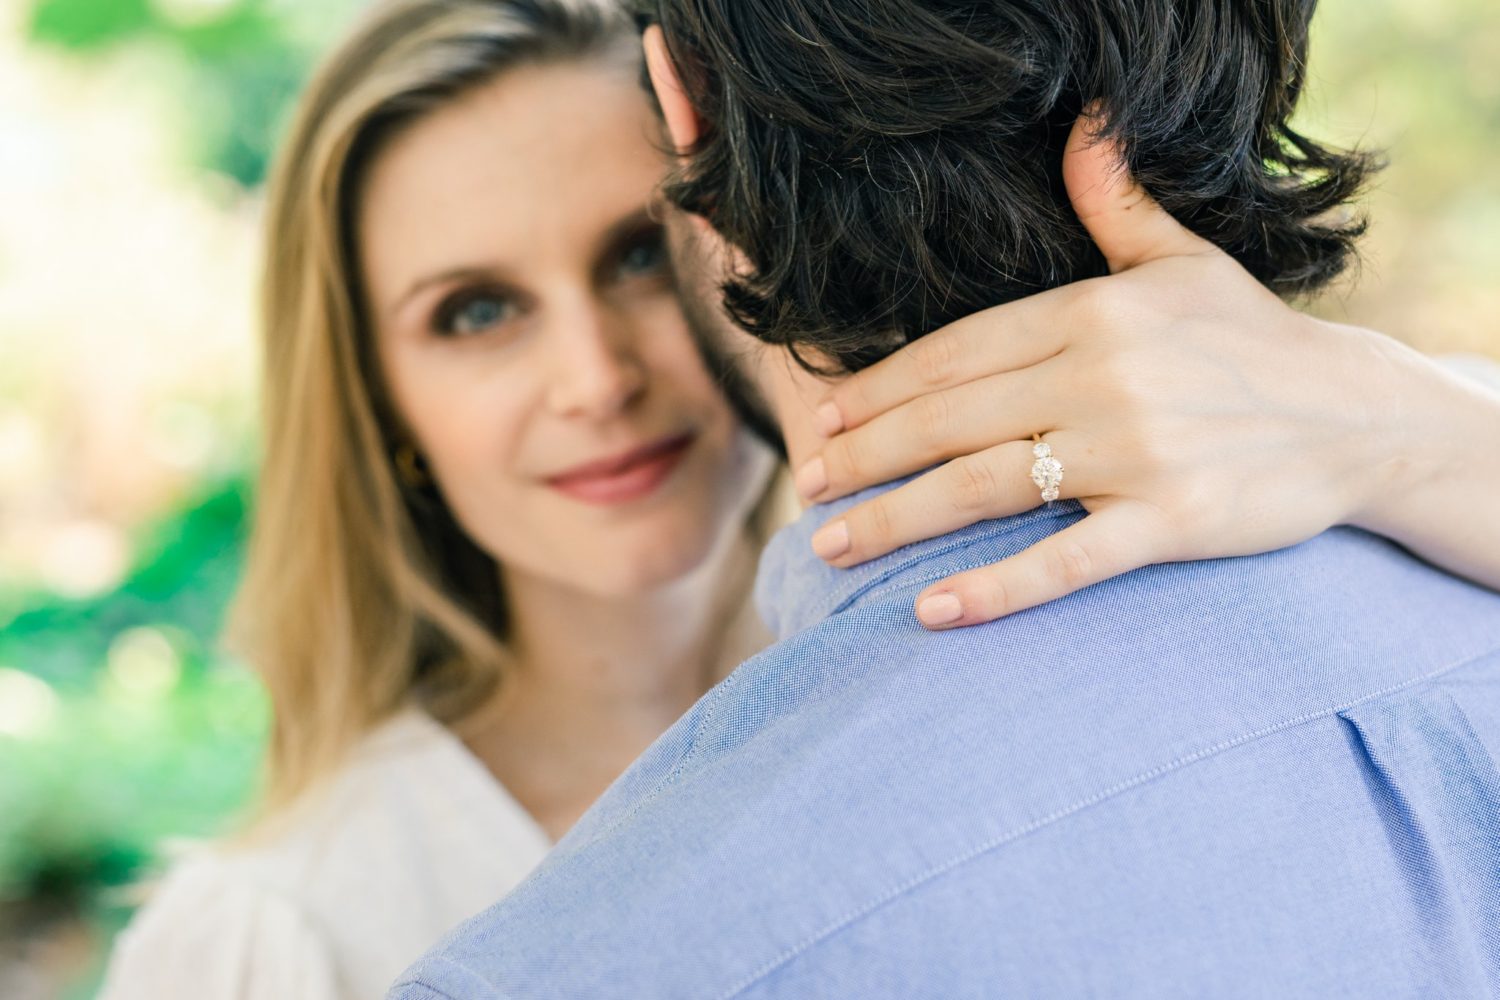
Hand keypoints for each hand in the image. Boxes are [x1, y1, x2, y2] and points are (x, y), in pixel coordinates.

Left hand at [795, 114, 1406, 628]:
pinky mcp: (1172, 519)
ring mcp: (1135, 451)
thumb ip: (1118, 205)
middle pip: (949, 419)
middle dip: (865, 454)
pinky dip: (996, 588)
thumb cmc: (1256, 340)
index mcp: (1092, 312)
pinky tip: (930, 609)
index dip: (880, 386)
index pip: (955, 351)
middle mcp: (1101, 376)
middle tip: (806, 485)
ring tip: (829, 546)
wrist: (1360, 415)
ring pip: (984, 486)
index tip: (826, 416)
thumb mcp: (1185, 260)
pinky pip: (1066, 561)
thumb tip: (1084, 128)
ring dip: (894, 517)